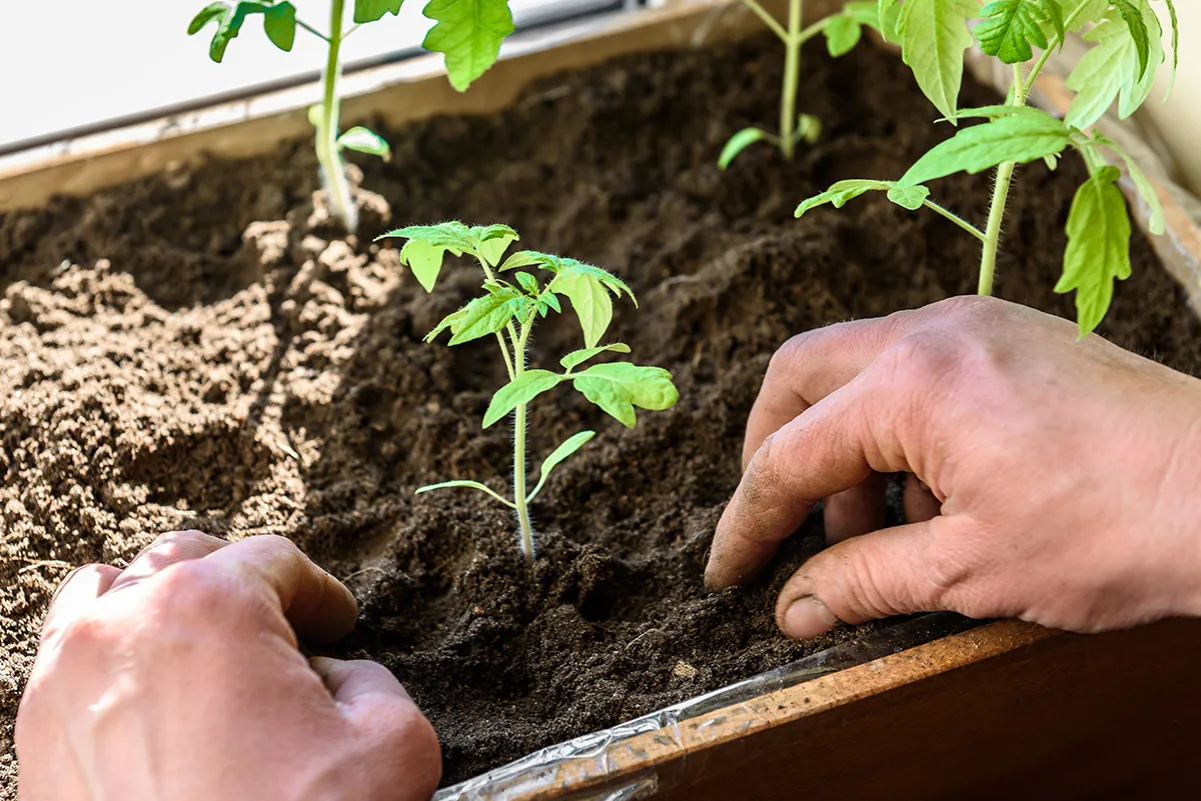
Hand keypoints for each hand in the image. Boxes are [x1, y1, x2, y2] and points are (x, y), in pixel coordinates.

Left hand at [17, 531, 439, 800]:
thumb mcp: (393, 743)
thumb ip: (369, 679)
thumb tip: (332, 675)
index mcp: (210, 608)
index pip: (275, 562)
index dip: (319, 592)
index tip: (334, 623)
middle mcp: (120, 627)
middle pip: (186, 560)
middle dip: (240, 587)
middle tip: (278, 632)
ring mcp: (62, 685)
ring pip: (107, 595)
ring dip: (161, 606)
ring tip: (201, 651)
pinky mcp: (35, 745)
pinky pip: (67, 666)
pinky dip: (113, 661)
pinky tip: (155, 702)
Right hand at [705, 296, 1200, 638]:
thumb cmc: (1119, 530)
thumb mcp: (970, 570)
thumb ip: (863, 580)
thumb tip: (792, 608)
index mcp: (911, 383)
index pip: (789, 456)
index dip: (749, 523)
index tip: (729, 571)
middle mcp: (932, 332)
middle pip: (799, 377)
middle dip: (773, 452)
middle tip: (781, 524)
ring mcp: (975, 324)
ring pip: (857, 368)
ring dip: (842, 446)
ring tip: (876, 529)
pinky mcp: (1009, 335)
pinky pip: (915, 368)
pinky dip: (895, 428)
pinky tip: (931, 496)